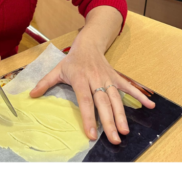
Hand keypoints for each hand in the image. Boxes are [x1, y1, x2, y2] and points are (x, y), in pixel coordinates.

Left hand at [31, 40, 154, 143]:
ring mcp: (108, 78)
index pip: (85, 101)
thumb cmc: (73, 60)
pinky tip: (150, 105)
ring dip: (122, 115)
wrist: (89, 43)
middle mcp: (97, 79)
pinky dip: (140, 96)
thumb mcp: (57, 69)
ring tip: (125, 130)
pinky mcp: (116, 77)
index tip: (91, 134)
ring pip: (117, 98)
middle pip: (104, 103)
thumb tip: (31, 95)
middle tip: (114, 138)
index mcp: (81, 79)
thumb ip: (45, 83)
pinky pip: (129, 87)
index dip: (88, 118)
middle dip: (109, 122)